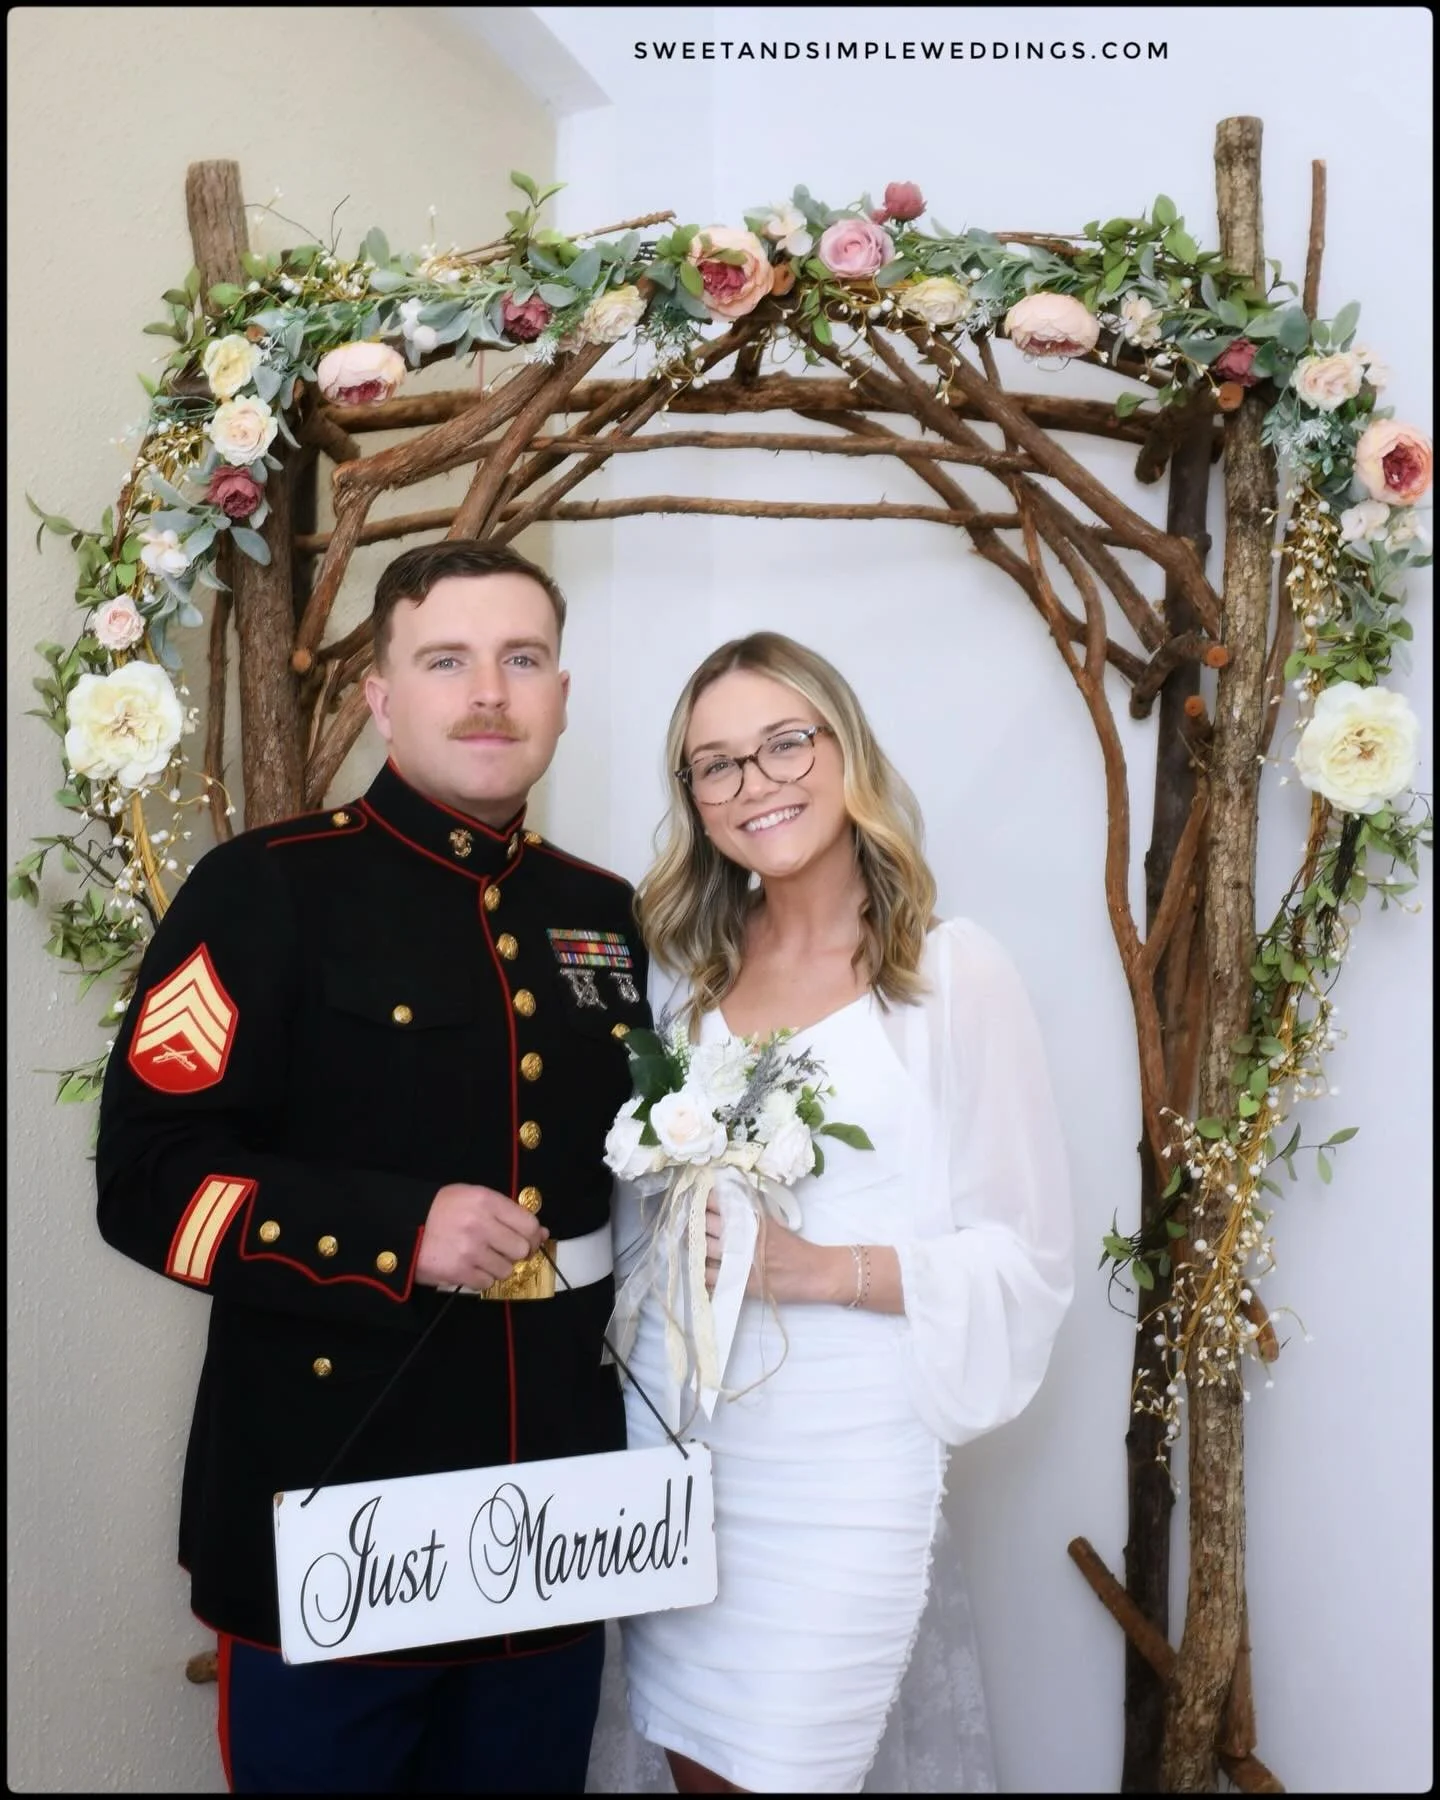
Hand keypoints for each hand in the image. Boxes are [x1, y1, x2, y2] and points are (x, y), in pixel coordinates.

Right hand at [416, 1184, 547, 1290]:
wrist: (402, 1225)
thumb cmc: (441, 1209)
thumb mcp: (472, 1197)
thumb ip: (506, 1212)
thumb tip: (541, 1233)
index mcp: (486, 1201)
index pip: (529, 1223)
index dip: (533, 1236)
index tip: (529, 1240)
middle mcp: (480, 1225)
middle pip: (521, 1250)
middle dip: (515, 1253)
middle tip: (502, 1251)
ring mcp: (469, 1250)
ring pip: (505, 1270)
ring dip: (497, 1267)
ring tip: (480, 1257)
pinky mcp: (458, 1272)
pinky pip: (486, 1283)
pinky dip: (480, 1278)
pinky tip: (469, 1267)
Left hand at [704, 1196, 839, 1303]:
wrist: (811, 1272)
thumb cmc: (791, 1245)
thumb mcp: (770, 1220)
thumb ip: (747, 1210)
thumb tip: (724, 1196)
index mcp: (748, 1218)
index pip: (714, 1203)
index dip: (700, 1200)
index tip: (693, 1199)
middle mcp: (740, 1237)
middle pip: (702, 1225)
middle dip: (693, 1224)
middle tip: (688, 1224)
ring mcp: (737, 1260)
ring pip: (701, 1250)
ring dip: (694, 1248)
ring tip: (693, 1246)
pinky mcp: (738, 1282)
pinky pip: (708, 1277)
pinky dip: (701, 1273)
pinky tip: (700, 1269)